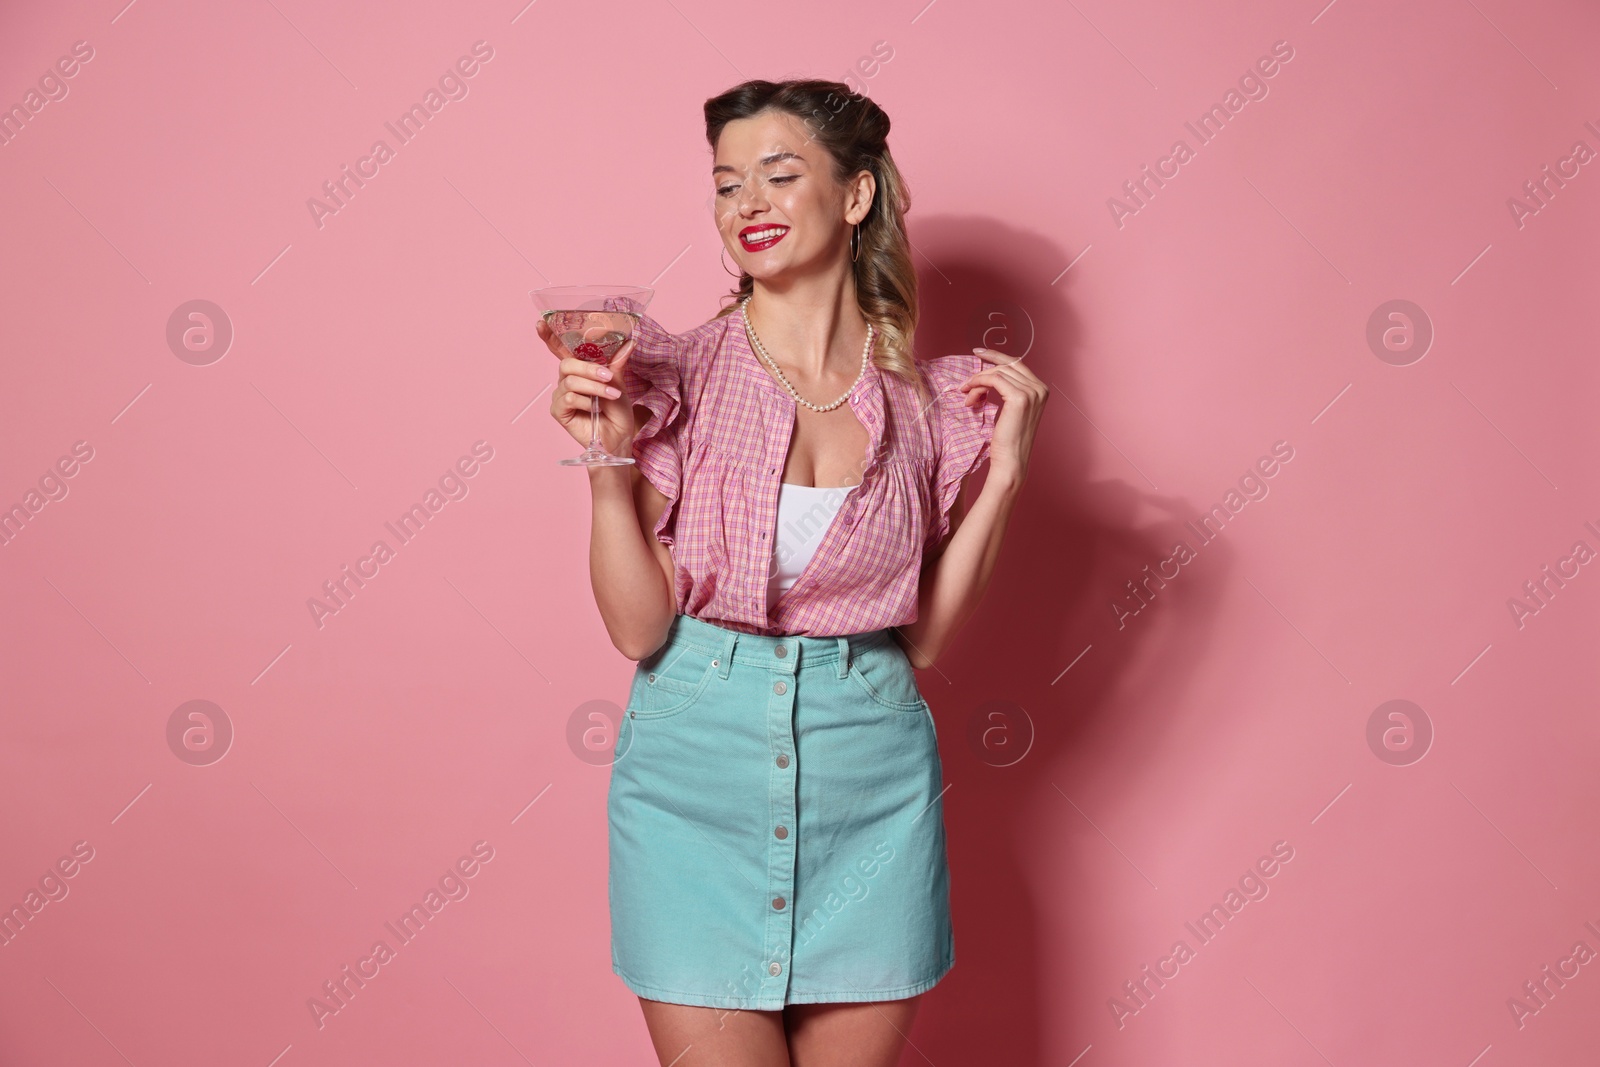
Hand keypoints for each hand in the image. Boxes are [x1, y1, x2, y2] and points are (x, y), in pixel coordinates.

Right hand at [541, 317, 639, 454]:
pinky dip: (585, 402)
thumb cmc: (617, 411)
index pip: (561, 350)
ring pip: (570, 382)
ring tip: (611, 395)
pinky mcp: (558, 411)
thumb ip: (617, 364)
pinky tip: (595, 409)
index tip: (540, 322)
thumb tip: (629, 342)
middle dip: (589, 369)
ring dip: (594, 387)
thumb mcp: (619, 383)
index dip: (550, 336)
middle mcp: (566, 380)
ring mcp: (561, 396)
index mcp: (579, 370)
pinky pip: (567, 398)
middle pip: (567, 364)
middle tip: (608, 376)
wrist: (619, 437)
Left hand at [959, 346, 1047, 482]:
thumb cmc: (1008, 440)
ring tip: (967, 397)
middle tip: (965, 385)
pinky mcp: (1019, 398)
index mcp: (1041, 389)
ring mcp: (1032, 392)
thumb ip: (1007, 390)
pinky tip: (970, 394)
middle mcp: (1040, 388)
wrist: (1011, 461)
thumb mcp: (1010, 410)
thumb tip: (986, 375)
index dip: (996, 356)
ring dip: (977, 382)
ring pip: (998, 373)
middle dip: (982, 373)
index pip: (1016, 364)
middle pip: (1006, 366)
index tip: (978, 352)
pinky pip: (994, 380)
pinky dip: (978, 383)